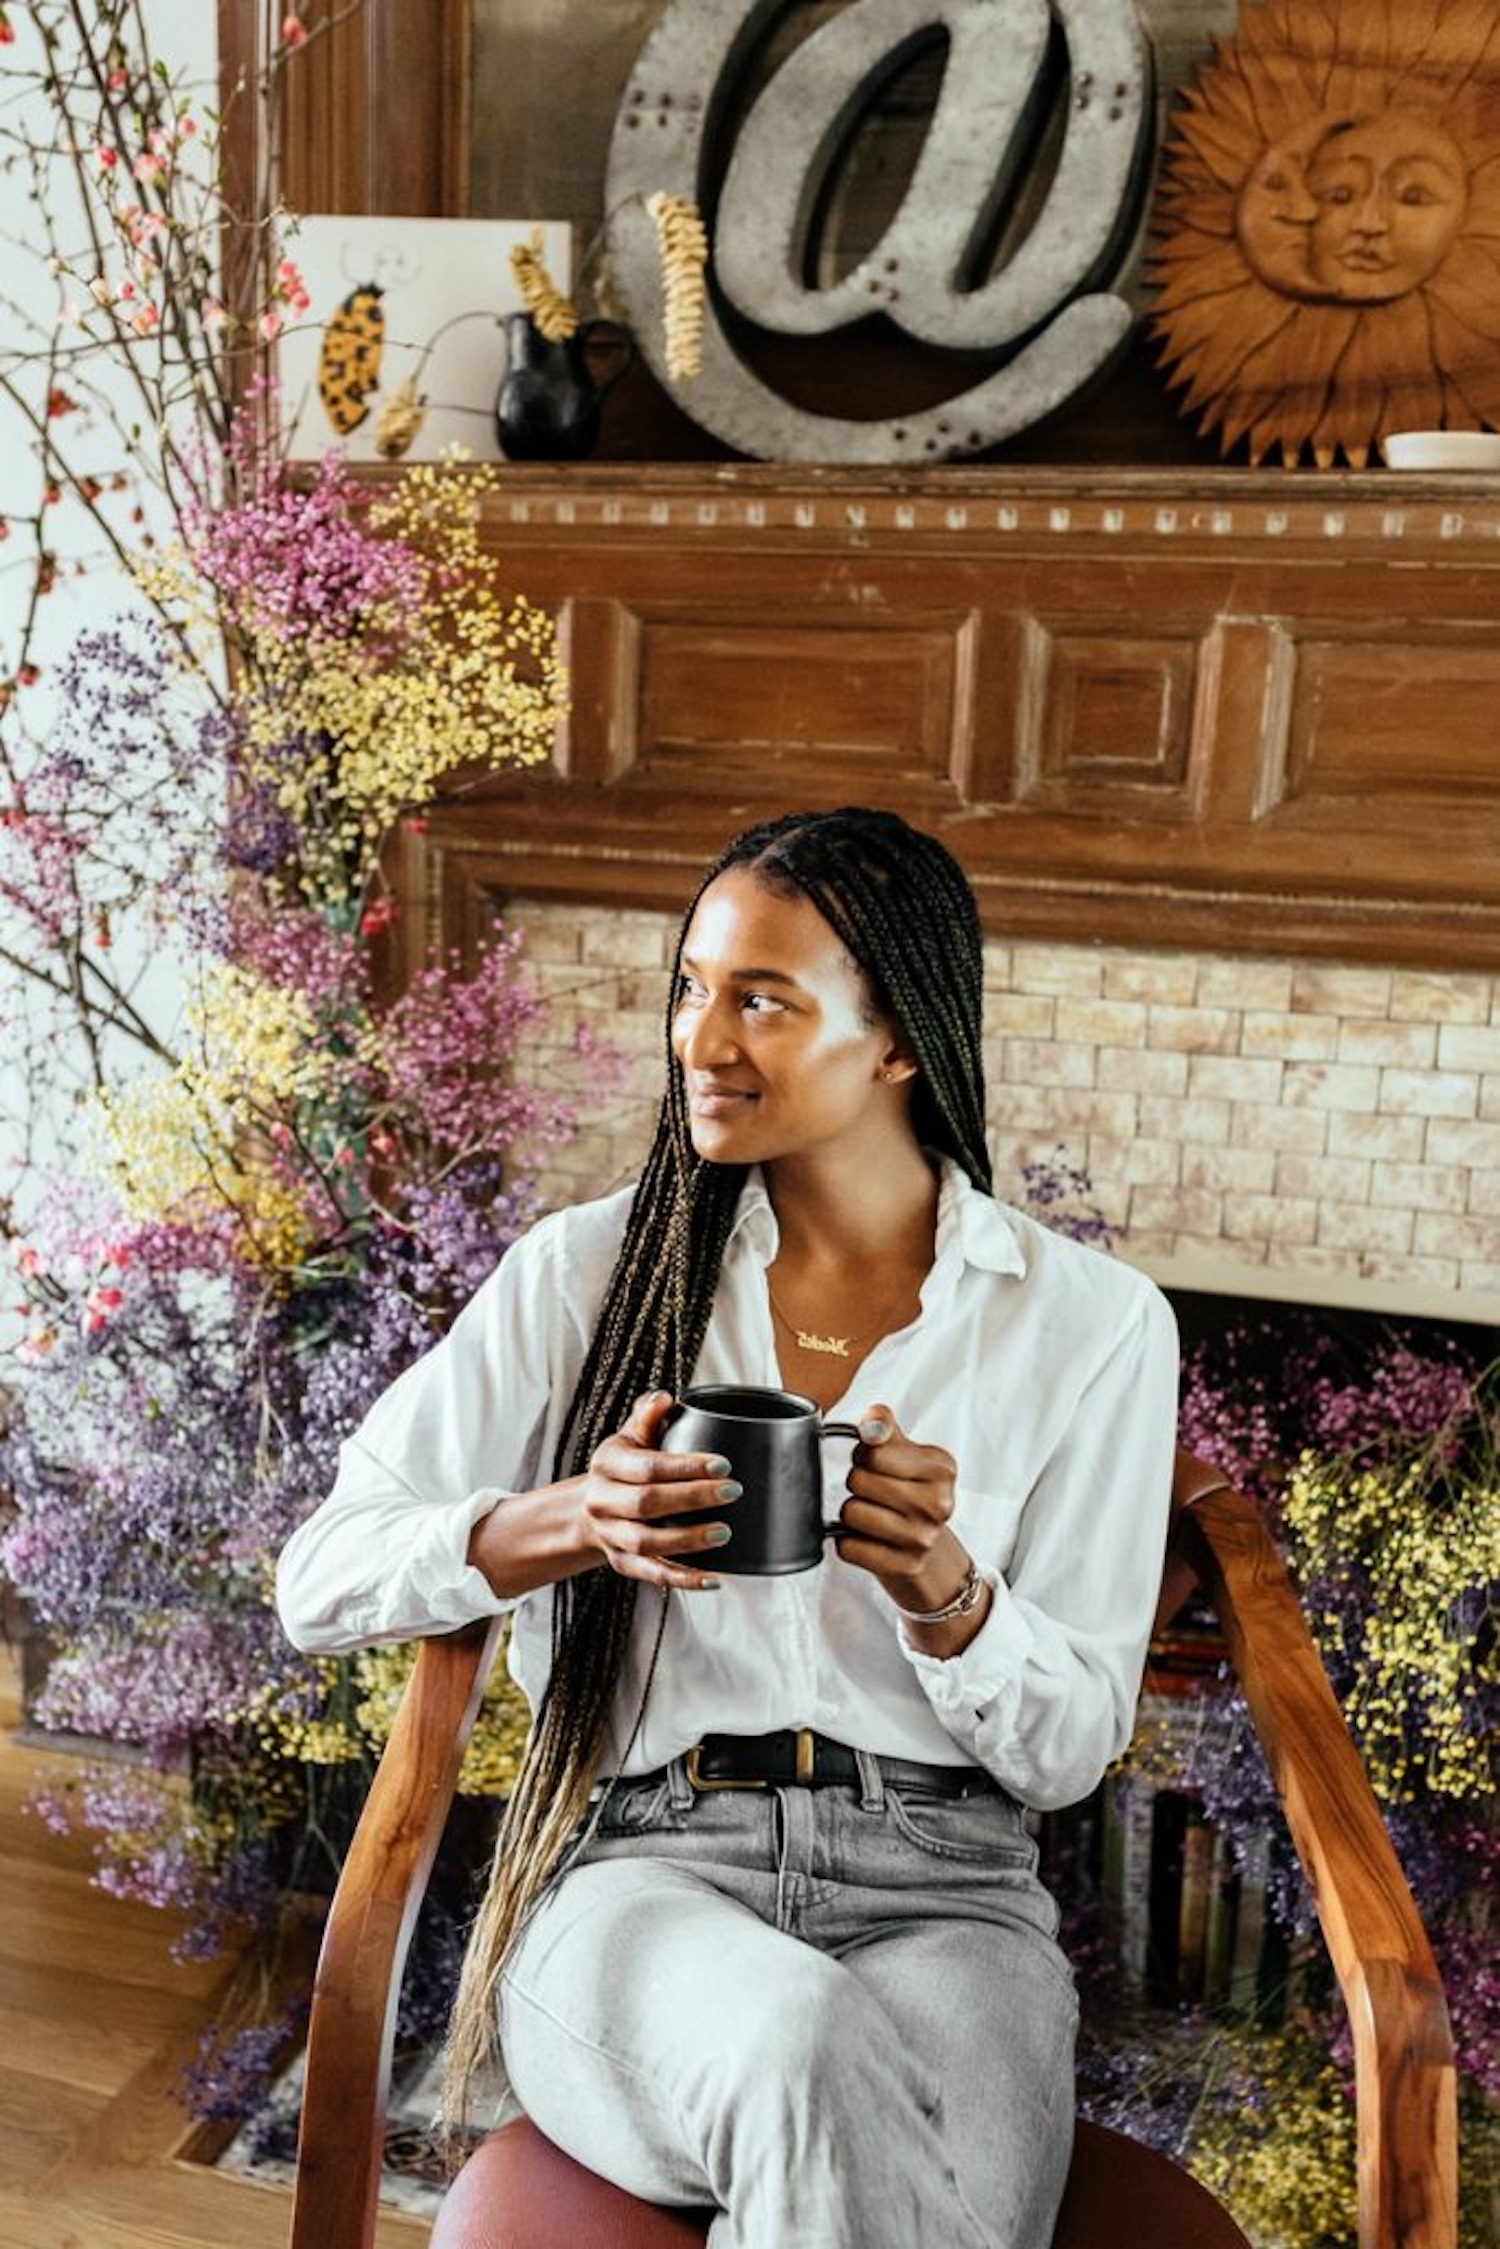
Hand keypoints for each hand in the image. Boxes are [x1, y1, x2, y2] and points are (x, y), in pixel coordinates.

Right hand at [579, 1390, 739, 1591]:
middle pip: (646, 1504)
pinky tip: (713, 1578)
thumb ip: (647, 1418)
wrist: (587, 1510)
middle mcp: (602, 1502)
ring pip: (647, 1543)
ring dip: (688, 1540)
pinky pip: (651, 1575)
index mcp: (606, 1464)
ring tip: (724, 1533)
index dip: (685, 1467)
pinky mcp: (621, 1563)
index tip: (723, 1464)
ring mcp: (610, 1536)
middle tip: (733, 1492)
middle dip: (693, 1498)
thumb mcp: (628, 1438)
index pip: (647, 1467)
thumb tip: (664, 1397)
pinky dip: (683, 1580)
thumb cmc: (621, 1467)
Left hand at [835, 1404, 974, 1619]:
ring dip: (851, 1514)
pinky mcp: (905, 1566)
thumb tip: (873, 1417)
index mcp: (942, 1468)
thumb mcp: (906, 1454)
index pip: (873, 1450)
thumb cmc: (910, 1492)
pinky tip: (867, 1539)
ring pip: (850, 1513)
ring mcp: (924, 1538)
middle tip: (873, 1492)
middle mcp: (939, 1504)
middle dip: (856, 1483)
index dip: (863, 1454)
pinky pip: (848, 1547)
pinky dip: (848, 1542)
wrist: (930, 1551)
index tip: (874, 1463)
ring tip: (872, 1515)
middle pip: (858, 1481)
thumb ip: (885, 1428)